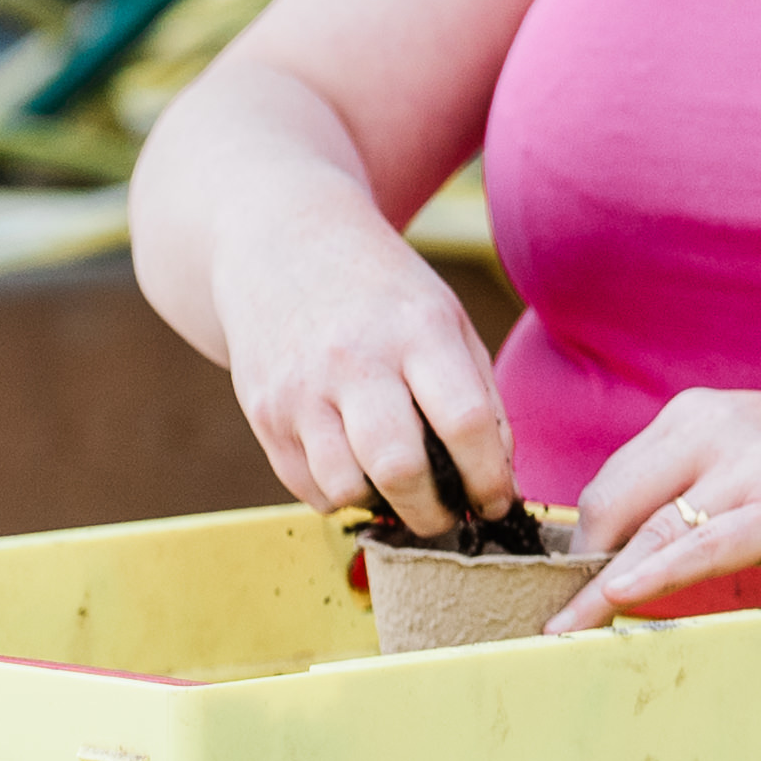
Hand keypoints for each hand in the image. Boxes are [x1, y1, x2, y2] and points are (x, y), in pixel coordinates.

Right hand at [209, 200, 513, 540]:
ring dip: (383, 507)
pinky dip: (340, 494)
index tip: (497, 503)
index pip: (465, 424)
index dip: (489, 478)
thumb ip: (479, 394)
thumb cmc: (384, 291)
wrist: (283, 243)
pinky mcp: (263, 412)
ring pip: (346, 489)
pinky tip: (359, 470)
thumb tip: (497, 475)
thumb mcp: (447, 318)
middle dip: (434, 513)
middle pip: (400, 468)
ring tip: (402, 492)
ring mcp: (301, 390)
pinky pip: (306, 485)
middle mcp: (356, 361)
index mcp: (418, 332)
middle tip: (450, 517)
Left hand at [558, 390, 760, 627]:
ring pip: (650, 530)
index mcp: (699, 412)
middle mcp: (716, 427)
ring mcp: (752, 465)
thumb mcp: (754, 457)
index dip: (582, 542)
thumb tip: (626, 546)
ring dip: (598, 589)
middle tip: (566, 621)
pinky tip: (617, 599)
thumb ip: (693, 483)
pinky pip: (701, 547)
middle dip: (582, 567)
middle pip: (612, 502)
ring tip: (563, 633)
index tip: (564, 588)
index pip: (612, 481)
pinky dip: (653, 576)